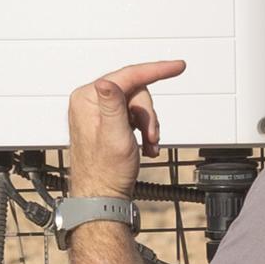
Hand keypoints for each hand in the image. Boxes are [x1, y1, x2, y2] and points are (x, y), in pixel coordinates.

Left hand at [64, 61, 184, 198]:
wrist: (102, 196)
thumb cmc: (106, 172)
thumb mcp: (114, 136)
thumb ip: (112, 106)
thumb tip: (106, 82)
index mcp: (87, 99)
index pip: (128, 76)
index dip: (156, 71)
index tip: (177, 67)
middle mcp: (89, 101)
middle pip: (135, 91)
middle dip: (148, 115)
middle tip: (151, 137)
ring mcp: (97, 112)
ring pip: (136, 104)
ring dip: (148, 125)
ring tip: (148, 145)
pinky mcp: (105, 122)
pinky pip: (132, 116)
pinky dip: (143, 131)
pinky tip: (145, 147)